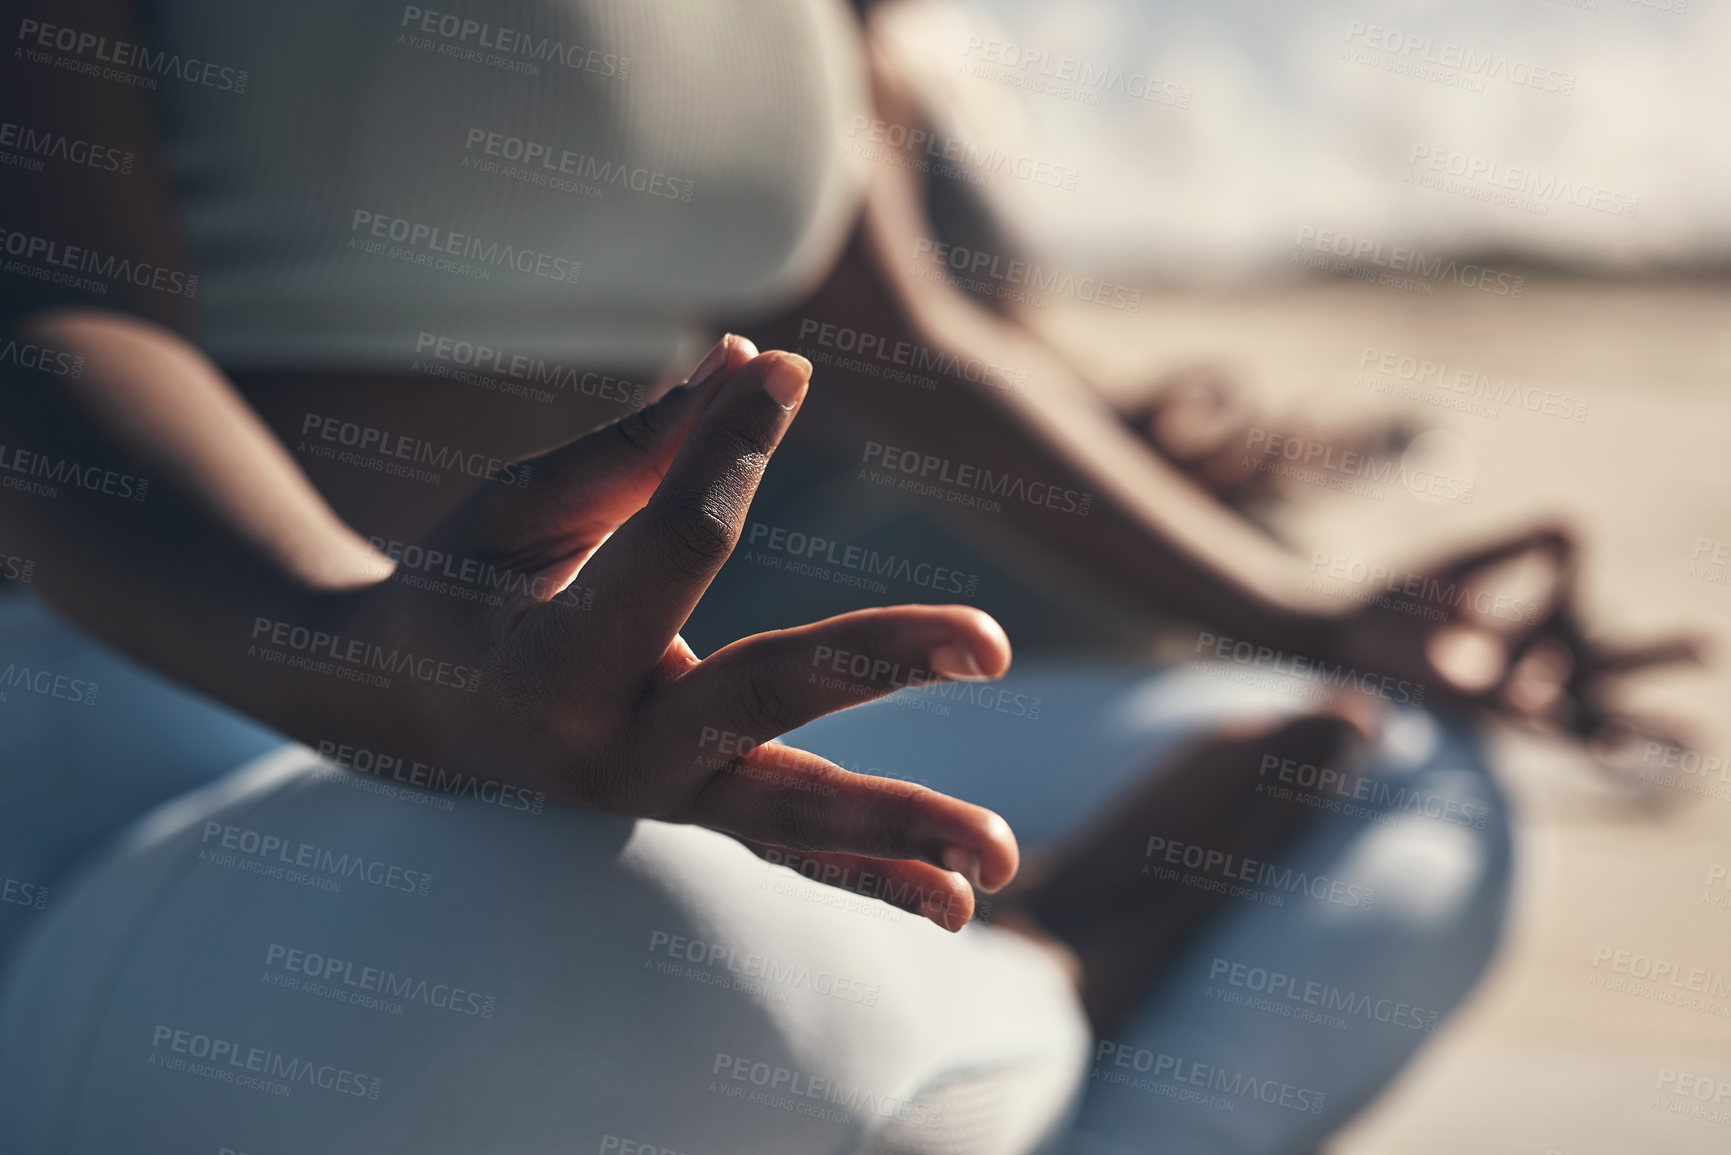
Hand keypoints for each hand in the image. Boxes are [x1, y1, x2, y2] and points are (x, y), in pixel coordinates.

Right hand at [317, 336, 1016, 928]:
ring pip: (791, 815)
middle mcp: (606, 751)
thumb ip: (643, 446)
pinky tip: (961, 904)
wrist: (407, 711)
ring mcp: (655, 798)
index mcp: (548, 661)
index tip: (785, 372)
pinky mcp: (693, 812)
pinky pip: (791, 850)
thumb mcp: (524, 506)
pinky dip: (877, 875)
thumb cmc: (463, 584)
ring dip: (904, 829)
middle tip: (995, 642)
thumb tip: (759, 358)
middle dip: (882, 664)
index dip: (733, 446)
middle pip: (763, 696)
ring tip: (1005, 856)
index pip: (679, 543)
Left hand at [1324, 526, 1701, 771]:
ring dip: (1631, 723)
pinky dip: (1550, 705)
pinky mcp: (1481, 711)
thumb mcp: (1469, 563)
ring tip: (1696, 737)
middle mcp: (1537, 675)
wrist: (1341, 631)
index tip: (1562, 549)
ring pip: (1587, 713)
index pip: (1593, 615)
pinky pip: (1532, 714)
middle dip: (1660, 659)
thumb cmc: (1403, 601)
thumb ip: (1521, 546)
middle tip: (1710, 646)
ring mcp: (1512, 697)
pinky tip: (1585, 722)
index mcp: (1541, 637)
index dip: (1577, 573)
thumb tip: (1571, 524)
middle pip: (1615, 669)